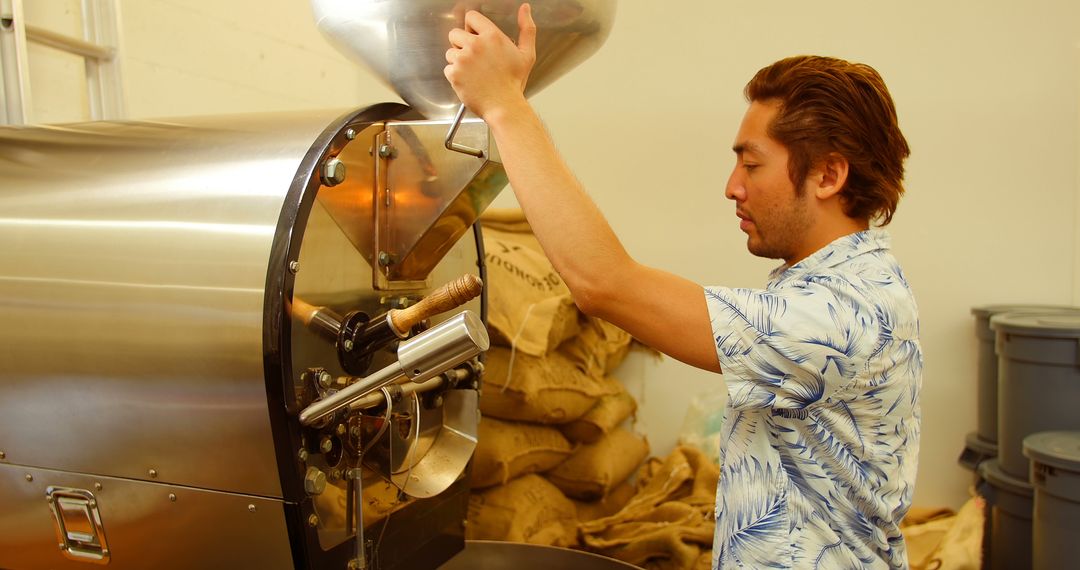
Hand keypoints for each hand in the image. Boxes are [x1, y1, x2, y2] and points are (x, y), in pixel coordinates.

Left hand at [444, 3, 536, 120]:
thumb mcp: (526, 53)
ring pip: (450, 51)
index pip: (471, 17)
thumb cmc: (514, 83)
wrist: (504, 106)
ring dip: (458, 60)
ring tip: (473, 71)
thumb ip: (527, 28)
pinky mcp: (454, 73)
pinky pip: (447, 68)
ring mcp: (463, 59)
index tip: (475, 37)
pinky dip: (455, 75)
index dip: (472, 27)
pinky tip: (468, 80)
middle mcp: (475, 45)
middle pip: (455, 33)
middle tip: (473, 57)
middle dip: (461, 43)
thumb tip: (525, 9)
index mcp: (492, 36)